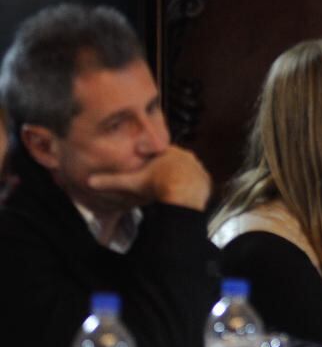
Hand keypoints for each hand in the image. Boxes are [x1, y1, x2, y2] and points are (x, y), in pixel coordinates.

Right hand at [85, 145, 210, 210]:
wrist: (182, 194)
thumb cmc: (157, 185)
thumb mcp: (131, 181)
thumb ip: (111, 180)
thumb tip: (91, 181)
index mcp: (168, 153)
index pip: (160, 153)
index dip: (154, 160)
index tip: (151, 168)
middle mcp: (185, 156)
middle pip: (176, 161)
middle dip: (168, 168)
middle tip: (161, 179)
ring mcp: (197, 167)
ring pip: (188, 170)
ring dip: (182, 177)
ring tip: (172, 187)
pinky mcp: (205, 179)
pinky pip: (198, 181)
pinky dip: (193, 186)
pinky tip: (186, 193)